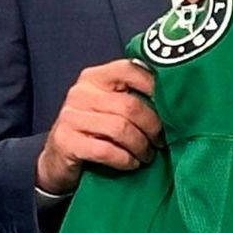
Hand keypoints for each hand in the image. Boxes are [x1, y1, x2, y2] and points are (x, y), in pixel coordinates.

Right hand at [35, 59, 162, 194]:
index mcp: (95, 77)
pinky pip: (106, 150)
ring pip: (120, 129)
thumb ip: (133, 96)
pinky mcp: (66, 142)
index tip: (172, 106)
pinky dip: (125, 159)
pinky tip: (132, 163)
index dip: (155, 86)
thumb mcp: (110, 106)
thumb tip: (175, 98)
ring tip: (148, 155)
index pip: (129, 69)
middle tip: (161, 141)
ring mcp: (70, 116)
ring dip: (141, 146)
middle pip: (130, 105)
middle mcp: (80, 92)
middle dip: (152, 126)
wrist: (57, 160)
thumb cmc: (94, 130)